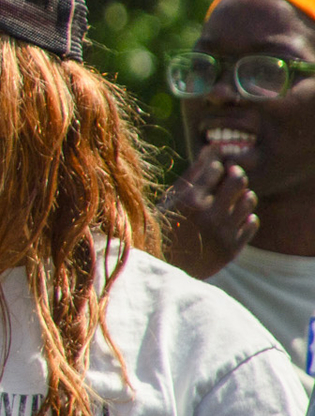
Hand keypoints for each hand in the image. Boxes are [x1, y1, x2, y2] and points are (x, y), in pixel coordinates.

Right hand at [160, 148, 258, 278]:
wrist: (164, 267)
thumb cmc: (163, 226)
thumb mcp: (171, 198)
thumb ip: (193, 174)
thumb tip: (212, 148)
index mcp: (189, 200)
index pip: (216, 169)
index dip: (216, 167)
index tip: (212, 172)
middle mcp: (208, 214)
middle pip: (238, 180)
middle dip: (235, 174)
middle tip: (230, 177)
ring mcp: (222, 232)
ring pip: (249, 200)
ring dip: (243, 195)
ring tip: (232, 199)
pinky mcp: (232, 248)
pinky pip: (252, 222)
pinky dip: (246, 216)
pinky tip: (233, 217)